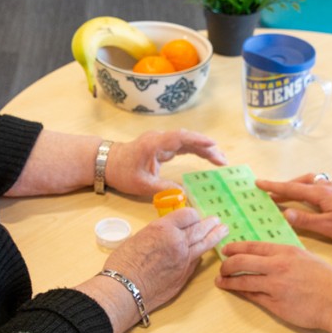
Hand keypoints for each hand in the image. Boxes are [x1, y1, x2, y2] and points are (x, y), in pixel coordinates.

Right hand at [104, 208, 227, 310]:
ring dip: (215, 236)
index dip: (192, 215)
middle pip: (200, 228)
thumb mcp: (139, 237)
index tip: (193, 216)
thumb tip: (167, 236)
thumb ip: (157, 235)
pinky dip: (202, 254)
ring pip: (205, 244)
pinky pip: (197, 261)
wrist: (124, 289)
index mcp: (163, 228)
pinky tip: (205, 252)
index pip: (188, 215)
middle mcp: (177, 241)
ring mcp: (184, 259)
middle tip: (217, 221)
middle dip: (210, 223)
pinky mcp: (185, 275)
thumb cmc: (124, 263)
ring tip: (223, 231)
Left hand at [105, 129, 226, 195]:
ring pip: (187, 142)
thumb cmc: (122, 172)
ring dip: (204, 149)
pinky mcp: (163, 146)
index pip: (181, 138)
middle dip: (207, 148)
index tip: (213, 144)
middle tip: (223, 160)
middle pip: (188, 139)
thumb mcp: (142, 184)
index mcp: (155, 144)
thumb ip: (163, 188)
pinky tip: (208, 156)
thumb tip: (184, 194)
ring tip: (221, 159)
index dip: (198, 140)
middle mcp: (161, 139)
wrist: (107, 163)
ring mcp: (162, 141)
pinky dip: (196, 150)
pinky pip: (183, 146)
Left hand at [214, 242, 331, 332]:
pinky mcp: (275, 304)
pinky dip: (241, 293)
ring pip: (243, 280)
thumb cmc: (328, 280)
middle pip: (241, 261)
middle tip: (221, 267)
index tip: (226, 250)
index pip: (253, 246)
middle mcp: (277, 266)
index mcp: (286, 251)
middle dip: (227, 264)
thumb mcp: (306, 258)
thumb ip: (286, 256)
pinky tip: (236, 291)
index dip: (235, 248)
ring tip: (221, 281)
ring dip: (228, 281)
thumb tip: (269, 257)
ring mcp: (275, 286)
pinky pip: (253, 296)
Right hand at [256, 174, 331, 244]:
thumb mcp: (328, 227)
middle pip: (298, 182)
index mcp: (320, 193)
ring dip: (293, 186)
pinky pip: (315, 185)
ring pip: (307, 182)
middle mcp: (325, 185)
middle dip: (281, 186)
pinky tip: (305, 197)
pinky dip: (304, 188)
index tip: (258, 183)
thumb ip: (305, 220)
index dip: (274, 186)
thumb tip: (285, 212)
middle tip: (266, 193)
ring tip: (283, 195)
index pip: (291, 187)